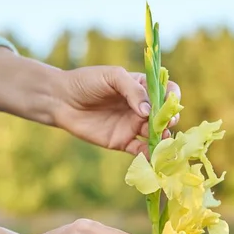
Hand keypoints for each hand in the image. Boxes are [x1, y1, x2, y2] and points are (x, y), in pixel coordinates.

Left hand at [53, 66, 181, 155]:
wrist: (62, 100)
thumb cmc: (86, 82)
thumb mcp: (112, 76)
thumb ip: (132, 90)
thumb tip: (148, 111)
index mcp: (142, 87)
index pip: (167, 92)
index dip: (172, 98)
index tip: (170, 104)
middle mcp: (141, 108)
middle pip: (164, 116)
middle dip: (169, 121)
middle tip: (165, 124)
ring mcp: (132, 126)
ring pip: (155, 135)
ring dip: (162, 139)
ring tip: (162, 140)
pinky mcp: (122, 142)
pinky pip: (140, 150)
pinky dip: (149, 155)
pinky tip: (152, 156)